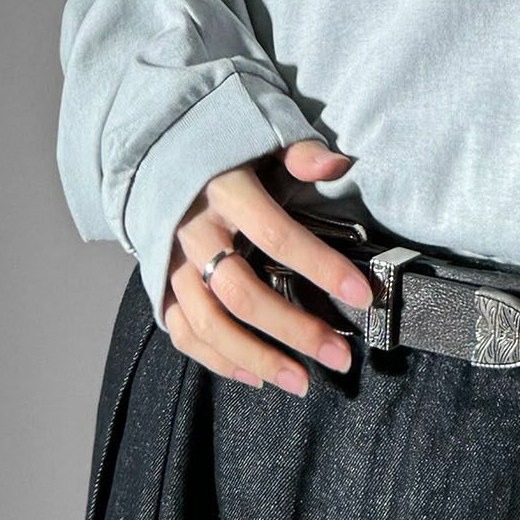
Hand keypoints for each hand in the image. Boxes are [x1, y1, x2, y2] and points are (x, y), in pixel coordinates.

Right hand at [162, 139, 375, 396]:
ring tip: (302, 382)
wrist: (156, 154)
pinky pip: (183, 332)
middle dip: (293, 329)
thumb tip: (336, 165)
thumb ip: (300, 153)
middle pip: (242, 294)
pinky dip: (218, 360)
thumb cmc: (228, 152)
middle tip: (339, 356)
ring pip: (208, 323)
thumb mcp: (264, 137)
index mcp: (225, 192)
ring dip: (257, 358)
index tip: (362, 294)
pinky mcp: (161, 285)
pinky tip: (256, 377)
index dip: (321, 267)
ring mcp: (173, 263)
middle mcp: (195, 232)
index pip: (278, 237)